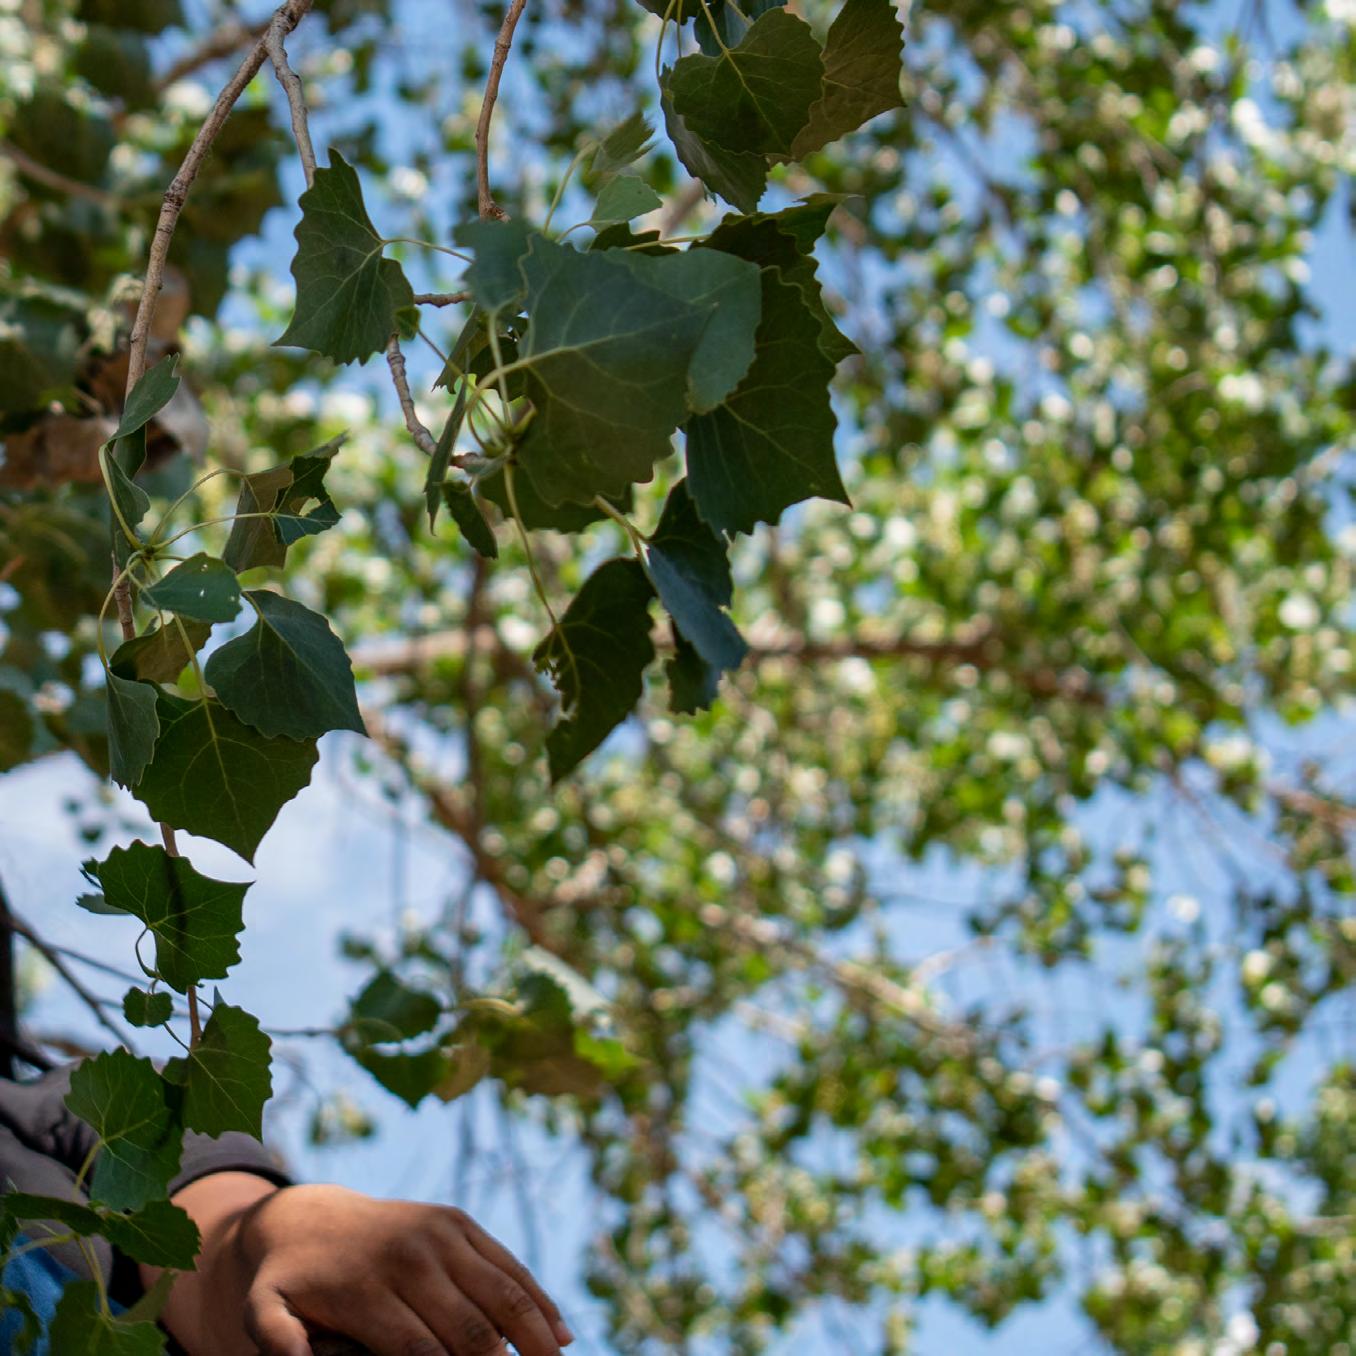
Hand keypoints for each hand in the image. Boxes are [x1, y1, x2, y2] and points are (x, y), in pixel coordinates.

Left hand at [232, 1185, 572, 1355]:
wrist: (305, 1217)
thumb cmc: (289, 1284)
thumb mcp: (265, 1312)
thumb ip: (277, 1342)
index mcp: (370, 1286)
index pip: (424, 1352)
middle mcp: (412, 1255)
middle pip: (473, 1328)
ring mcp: (441, 1233)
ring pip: (504, 1292)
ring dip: (537, 1337)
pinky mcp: (459, 1223)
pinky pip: (507, 1264)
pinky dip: (538, 1300)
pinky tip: (561, 1334)